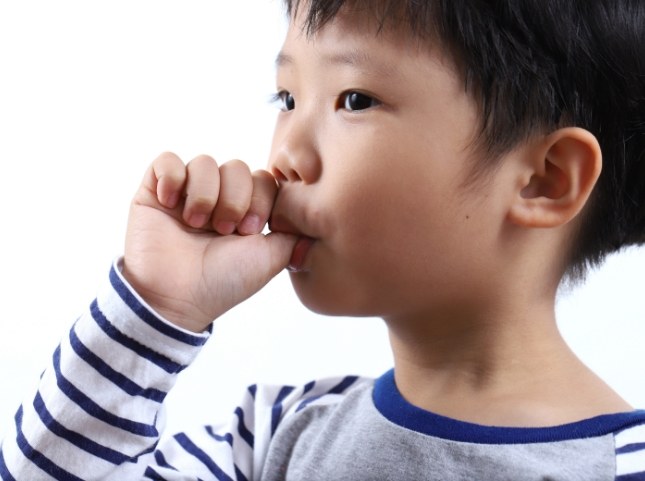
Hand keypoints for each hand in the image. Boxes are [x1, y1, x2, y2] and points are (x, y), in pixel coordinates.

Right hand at [122, 152, 296, 331]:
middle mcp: (216, 198)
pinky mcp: (154, 192)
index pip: (263, 178)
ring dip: (205, 194)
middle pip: (236, 166)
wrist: (177, 299)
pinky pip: (166, 160)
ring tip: (196, 224)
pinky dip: (172, 177)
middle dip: (234, 198)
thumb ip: (293, 233)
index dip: (260, 199)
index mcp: (244, 211)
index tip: (250, 231)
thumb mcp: (271, 258)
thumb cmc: (224, 282)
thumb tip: (313, 218)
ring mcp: (185, 194)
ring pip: (204, 162)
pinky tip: (172, 204)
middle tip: (224, 230)